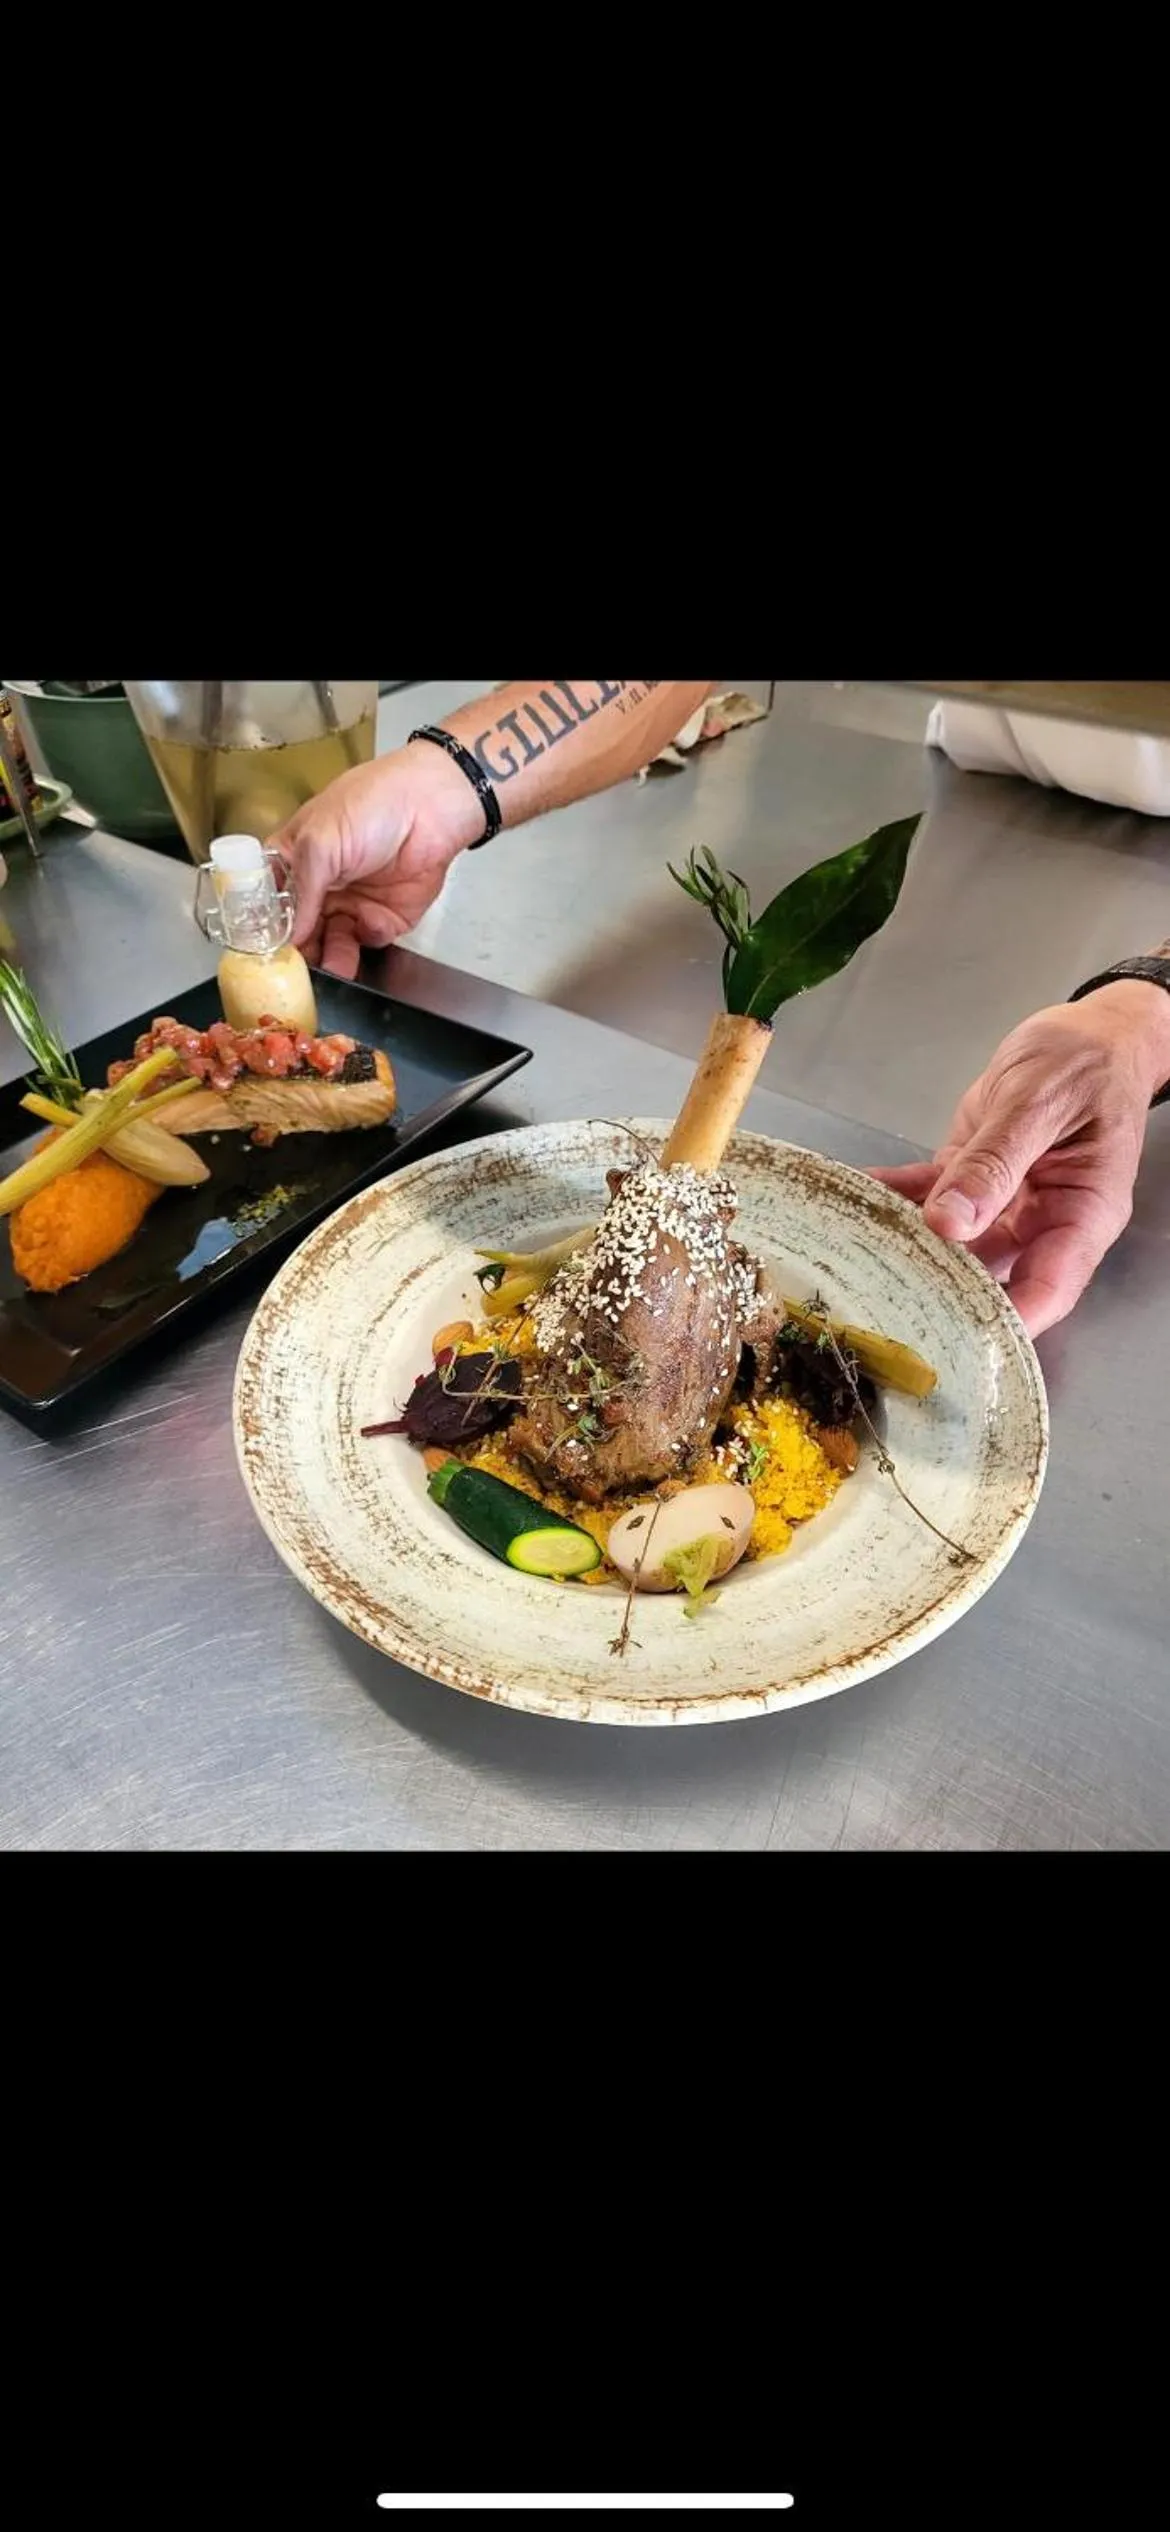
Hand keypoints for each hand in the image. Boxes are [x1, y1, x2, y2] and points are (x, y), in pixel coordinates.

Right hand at [270, 742, 485, 979]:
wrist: (433, 804)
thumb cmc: (371, 804)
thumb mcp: (321, 841)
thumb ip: (301, 891)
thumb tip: (290, 934)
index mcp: (296, 860)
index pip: (270, 902)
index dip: (266, 926)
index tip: (265, 949)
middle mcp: (321, 886)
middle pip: (300, 932)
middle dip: (300, 951)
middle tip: (299, 969)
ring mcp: (353, 902)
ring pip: (333, 943)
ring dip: (331, 957)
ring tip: (332, 966)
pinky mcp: (386, 916)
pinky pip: (369, 940)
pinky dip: (368, 936)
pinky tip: (372, 919)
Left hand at [873, 983, 1169, 1334]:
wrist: (1089, 1031)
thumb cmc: (1087, 1062)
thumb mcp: (1039, 1103)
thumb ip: (996, 1162)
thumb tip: (950, 1221)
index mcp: (1082, 1214)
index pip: (1045, 1290)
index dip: (1000, 1323)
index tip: (944, 1337)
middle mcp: (1044, 1222)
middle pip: (990, 1278)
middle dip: (934, 1291)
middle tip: (875, 1299)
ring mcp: (1007, 1206)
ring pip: (951, 1245)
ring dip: (904, 1244)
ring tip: (850, 1252)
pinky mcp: (973, 1181)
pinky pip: (930, 1198)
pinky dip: (893, 1198)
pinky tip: (854, 1196)